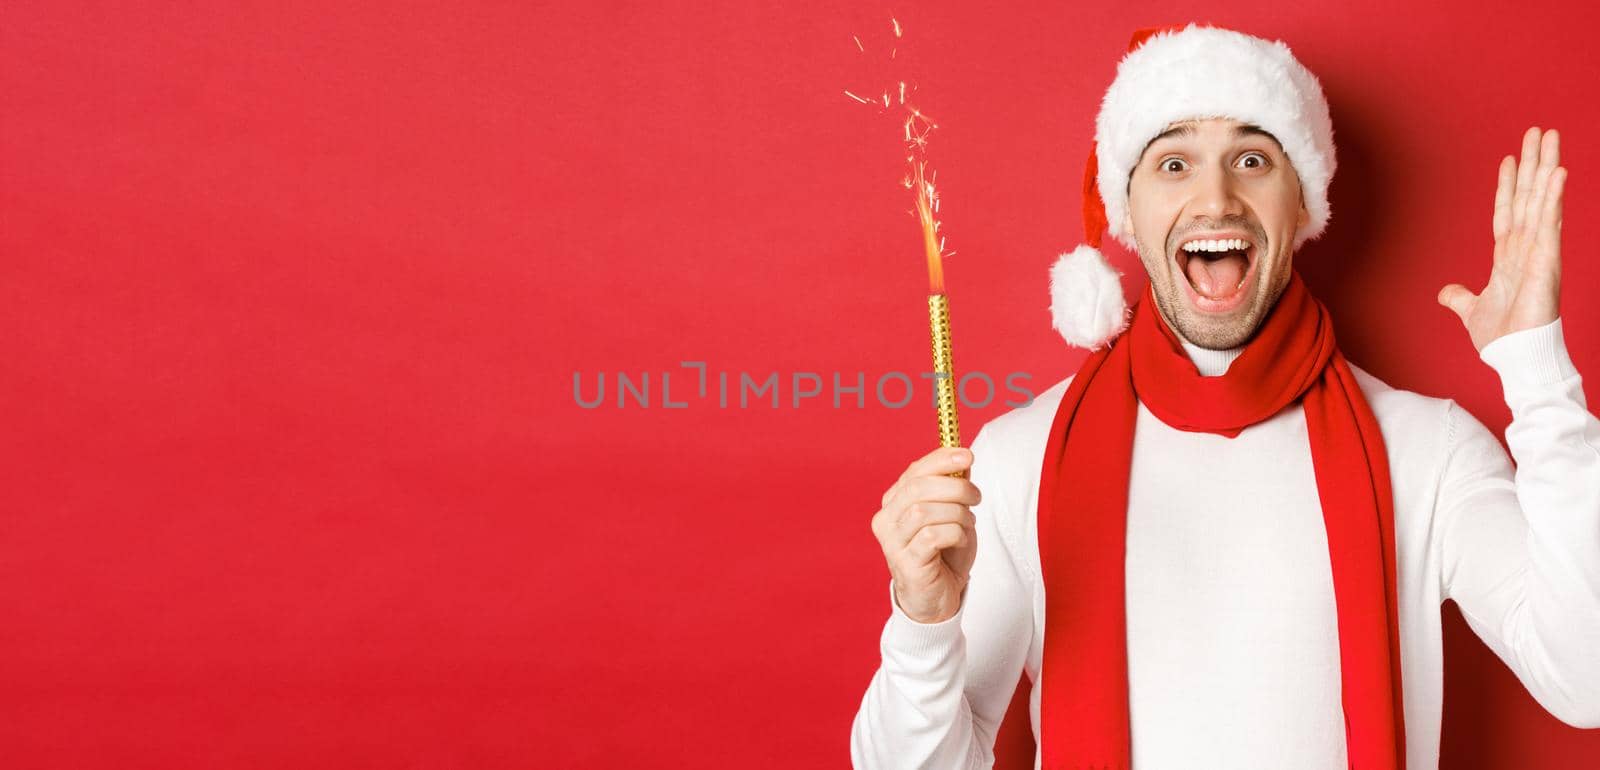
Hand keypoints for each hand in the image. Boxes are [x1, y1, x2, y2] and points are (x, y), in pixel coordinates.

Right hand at [870, 446, 980, 624]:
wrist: (937, 597)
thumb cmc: (943, 553)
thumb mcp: (951, 514)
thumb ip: (953, 487)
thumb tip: (963, 458)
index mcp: (894, 502)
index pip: (914, 472)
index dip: (941, 459)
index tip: (967, 455)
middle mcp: (886, 520)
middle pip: (917, 488)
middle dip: (954, 486)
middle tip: (976, 496)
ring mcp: (893, 543)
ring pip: (924, 511)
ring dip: (957, 513)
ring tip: (968, 523)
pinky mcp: (906, 564)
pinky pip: (932, 536)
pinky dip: (955, 533)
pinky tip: (961, 540)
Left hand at [1438, 127, 1567, 351]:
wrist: (1515, 358)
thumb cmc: (1501, 338)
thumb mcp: (1472, 312)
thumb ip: (1460, 298)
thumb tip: (1446, 293)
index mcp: (1508, 257)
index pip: (1508, 212)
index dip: (1508, 186)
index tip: (1508, 160)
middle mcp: (1526, 249)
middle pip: (1529, 197)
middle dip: (1533, 164)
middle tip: (1539, 131)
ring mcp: (1539, 252)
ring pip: (1542, 200)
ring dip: (1546, 168)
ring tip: (1550, 138)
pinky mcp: (1548, 261)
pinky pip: (1551, 223)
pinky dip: (1554, 198)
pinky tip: (1558, 173)